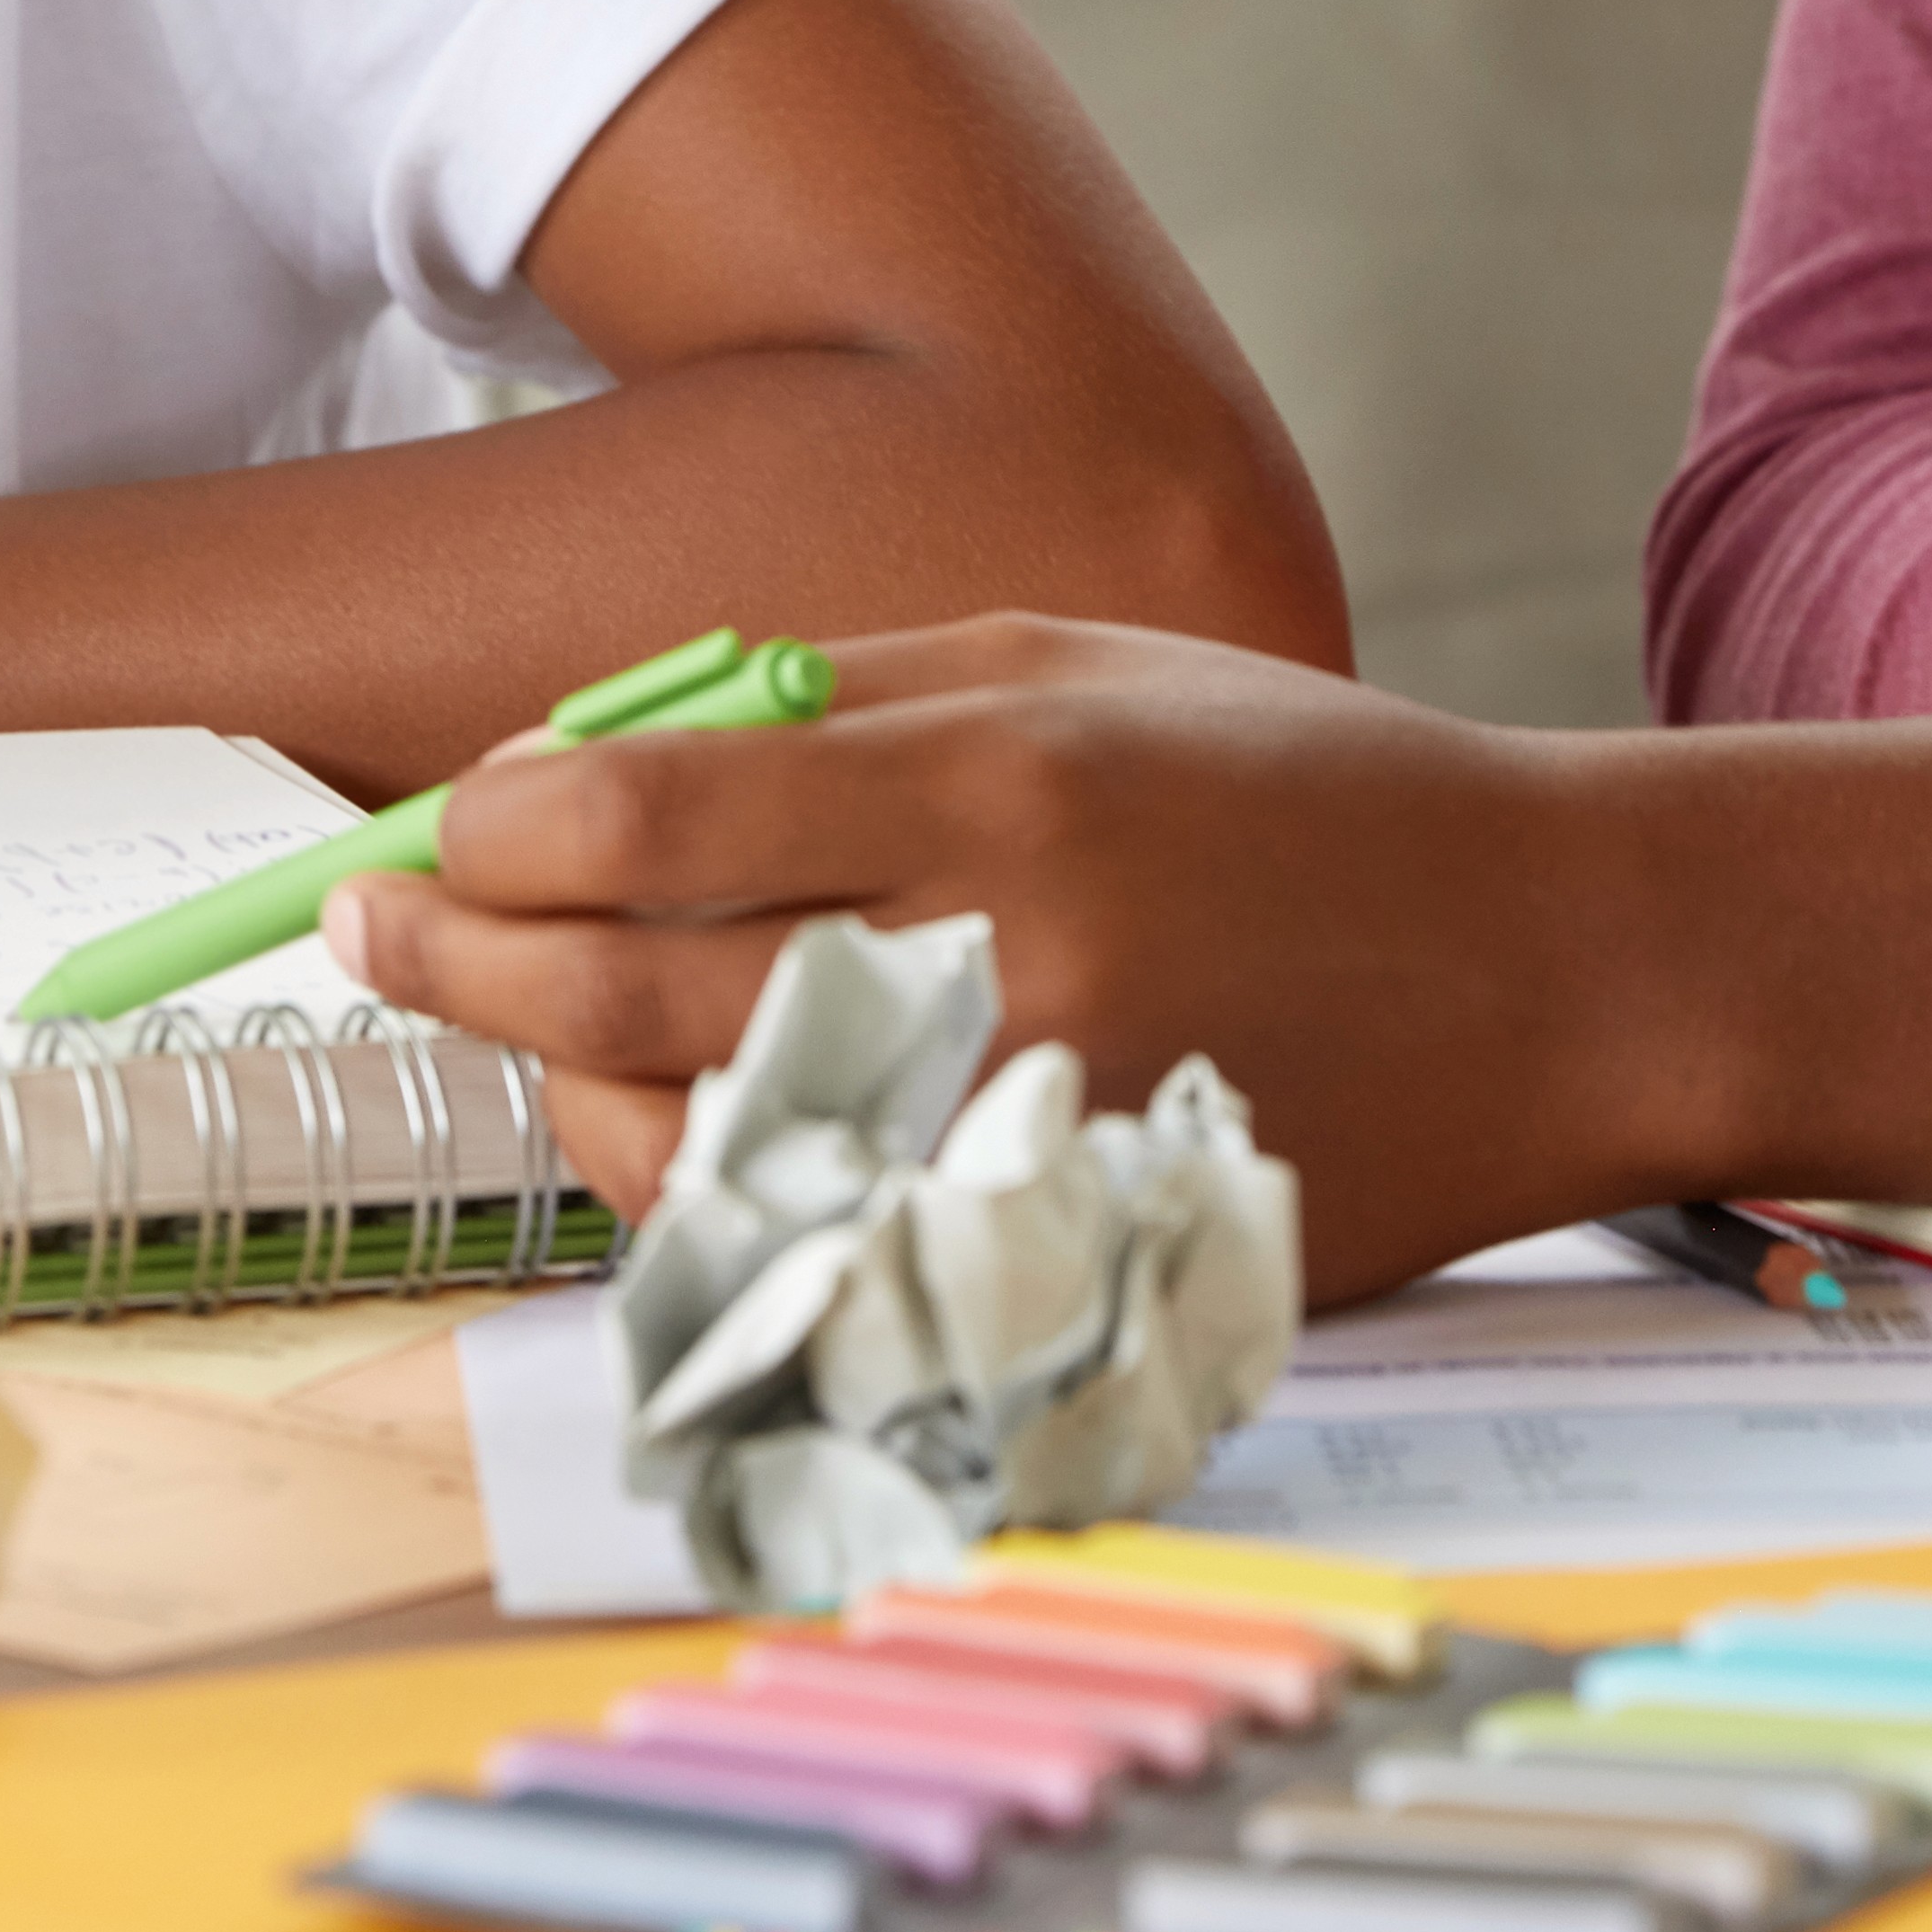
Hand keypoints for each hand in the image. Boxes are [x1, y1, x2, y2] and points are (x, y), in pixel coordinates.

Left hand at [333, 618, 1883, 1308]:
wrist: (1561, 967)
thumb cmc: (1308, 791)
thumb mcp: (1082, 658)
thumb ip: (840, 700)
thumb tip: (596, 750)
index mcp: (1004, 782)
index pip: (645, 819)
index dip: (487, 831)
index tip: (430, 832)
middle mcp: (1004, 967)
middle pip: (622, 997)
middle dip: (451, 965)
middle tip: (371, 934)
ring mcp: (1030, 1143)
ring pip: (689, 1166)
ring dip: (565, 1106)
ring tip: (537, 1043)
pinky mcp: (1067, 1264)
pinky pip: (813, 1273)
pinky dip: (712, 1215)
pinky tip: (680, 1145)